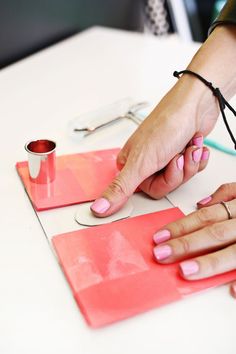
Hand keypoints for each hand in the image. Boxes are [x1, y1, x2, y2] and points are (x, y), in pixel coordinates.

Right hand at [91, 25, 235, 216]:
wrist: (195, 104)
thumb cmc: (167, 124)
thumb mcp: (141, 162)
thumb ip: (120, 188)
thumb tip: (99, 208)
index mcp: (132, 164)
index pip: (148, 191)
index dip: (164, 181)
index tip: (166, 167)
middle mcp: (148, 162)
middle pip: (167, 186)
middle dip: (179, 171)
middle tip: (178, 155)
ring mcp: (165, 157)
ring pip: (181, 178)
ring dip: (190, 163)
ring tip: (188, 146)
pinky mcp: (181, 153)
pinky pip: (193, 169)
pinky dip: (197, 158)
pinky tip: (195, 144)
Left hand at [153, 182, 235, 297]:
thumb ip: (229, 193)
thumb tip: (202, 203)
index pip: (205, 216)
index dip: (181, 226)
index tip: (159, 237)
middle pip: (213, 233)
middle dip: (185, 244)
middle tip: (161, 254)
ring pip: (234, 252)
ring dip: (210, 262)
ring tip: (186, 271)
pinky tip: (233, 291)